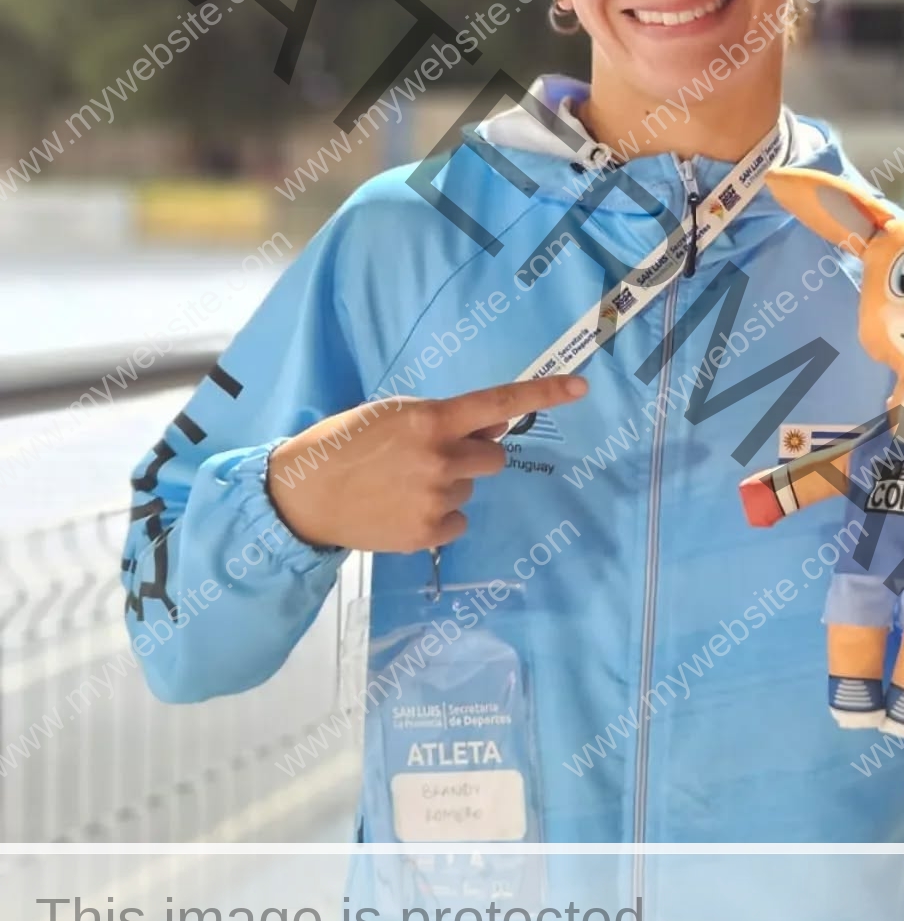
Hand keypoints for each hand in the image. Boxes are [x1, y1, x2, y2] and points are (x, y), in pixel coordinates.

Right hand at [266, 376, 588, 553]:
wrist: (304, 496)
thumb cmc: (348, 443)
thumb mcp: (394, 414)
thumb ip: (445, 418)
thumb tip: (495, 425)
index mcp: (430, 420)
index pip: (499, 403)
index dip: (544, 393)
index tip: (582, 387)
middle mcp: (440, 458)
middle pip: (494, 456)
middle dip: (473, 454)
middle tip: (430, 456)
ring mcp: (437, 499)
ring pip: (473, 488)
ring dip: (451, 484)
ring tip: (404, 483)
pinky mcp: (429, 533)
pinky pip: (459, 519)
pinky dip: (441, 515)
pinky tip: (404, 508)